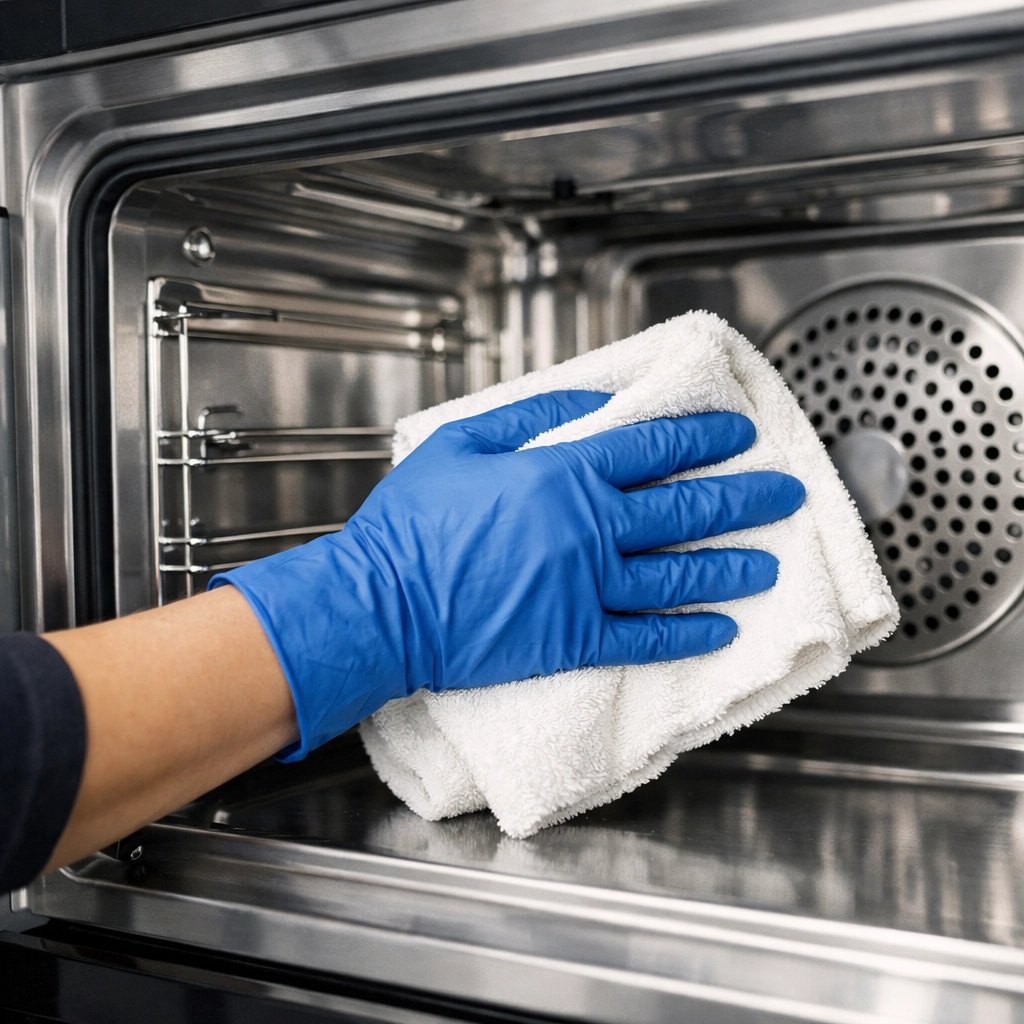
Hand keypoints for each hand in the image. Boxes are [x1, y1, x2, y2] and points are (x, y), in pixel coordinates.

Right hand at [213, 391, 804, 757]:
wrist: (383, 603)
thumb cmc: (412, 524)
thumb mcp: (461, 443)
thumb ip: (528, 414)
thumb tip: (586, 395)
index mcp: (562, 474)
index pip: (654, 447)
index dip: (703, 436)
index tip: (738, 433)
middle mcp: (589, 528)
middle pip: (684, 507)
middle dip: (743, 496)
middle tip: (784, 492)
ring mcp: (587, 588)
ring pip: (677, 572)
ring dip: (730, 564)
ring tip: (769, 562)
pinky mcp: (574, 640)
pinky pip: (645, 637)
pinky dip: (688, 633)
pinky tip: (721, 629)